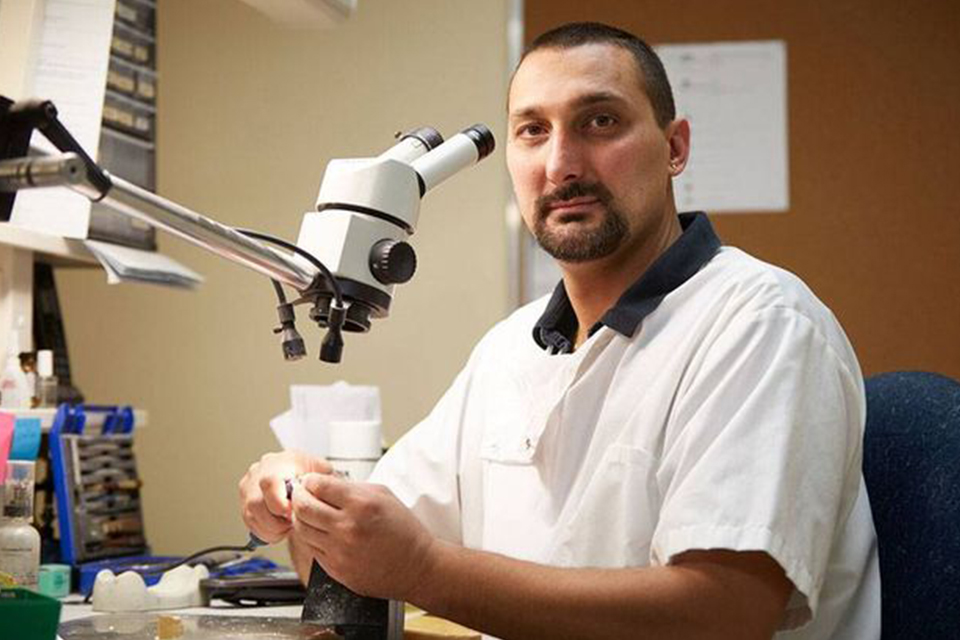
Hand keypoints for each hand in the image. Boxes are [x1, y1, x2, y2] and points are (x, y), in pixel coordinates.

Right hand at [238, 451, 331, 543]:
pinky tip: (278, 528)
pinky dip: (265, 531)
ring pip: (251, 516)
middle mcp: (258, 472)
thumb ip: (324, 477)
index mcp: (277, 462)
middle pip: (256, 503)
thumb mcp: (320, 469)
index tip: (291, 513)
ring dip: (271, 528)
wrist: (296, 473)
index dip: (279, 503)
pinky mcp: (244, 502)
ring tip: (287, 526)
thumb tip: (325, 487)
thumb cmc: (307, 471)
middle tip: (291, 523)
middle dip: (276, 520)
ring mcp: (248, 487)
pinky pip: (250, 523)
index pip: (269, 482)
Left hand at [292, 473, 435, 600]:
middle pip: (303, 507)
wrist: (416, 566)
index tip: (310, 481)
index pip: (318, 486)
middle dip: (298, 496)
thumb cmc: (404, 530)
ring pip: (302, 528)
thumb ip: (352, 486)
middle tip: (302, 494)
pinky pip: (311, 548)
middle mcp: (348, 528)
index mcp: (361, 504)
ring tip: (310, 512)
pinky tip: (321, 531)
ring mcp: (340, 551)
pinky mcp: (336, 569)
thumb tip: (326, 482)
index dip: (310, 480)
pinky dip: (311, 537)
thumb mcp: (384, 495)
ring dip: (301, 517)